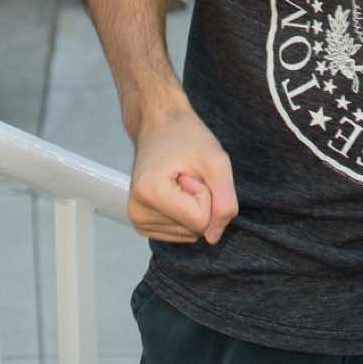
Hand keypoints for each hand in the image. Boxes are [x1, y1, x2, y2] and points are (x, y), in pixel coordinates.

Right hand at [127, 100, 237, 246]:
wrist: (159, 126)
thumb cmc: (186, 137)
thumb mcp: (217, 161)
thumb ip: (224, 200)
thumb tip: (214, 237)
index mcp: (150, 193)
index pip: (201, 220)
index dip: (207, 194)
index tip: (192, 172)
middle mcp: (137, 213)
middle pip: (194, 229)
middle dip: (200, 202)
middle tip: (187, 175)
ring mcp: (138, 221)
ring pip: (189, 233)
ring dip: (193, 207)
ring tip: (180, 180)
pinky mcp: (142, 224)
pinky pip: (180, 233)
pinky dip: (185, 213)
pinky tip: (174, 191)